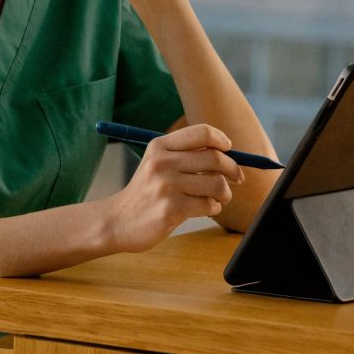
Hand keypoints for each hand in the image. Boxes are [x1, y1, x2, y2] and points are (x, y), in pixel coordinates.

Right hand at [103, 124, 244, 252]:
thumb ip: (185, 155)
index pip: (202, 133)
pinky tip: (202, 209)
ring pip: (217, 184)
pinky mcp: (171, 209)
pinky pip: (209, 205)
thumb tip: (228, 153)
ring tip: (216, 199)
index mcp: (159, 146)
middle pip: (215, 158)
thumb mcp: (156, 164)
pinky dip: (212, 208)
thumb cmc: (145, 193)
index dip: (222, 140)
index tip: (228, 150)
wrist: (117, 221)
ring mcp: (166, 186)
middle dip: (233, 170)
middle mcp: (162, 162)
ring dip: (224, 194)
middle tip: (236, 179)